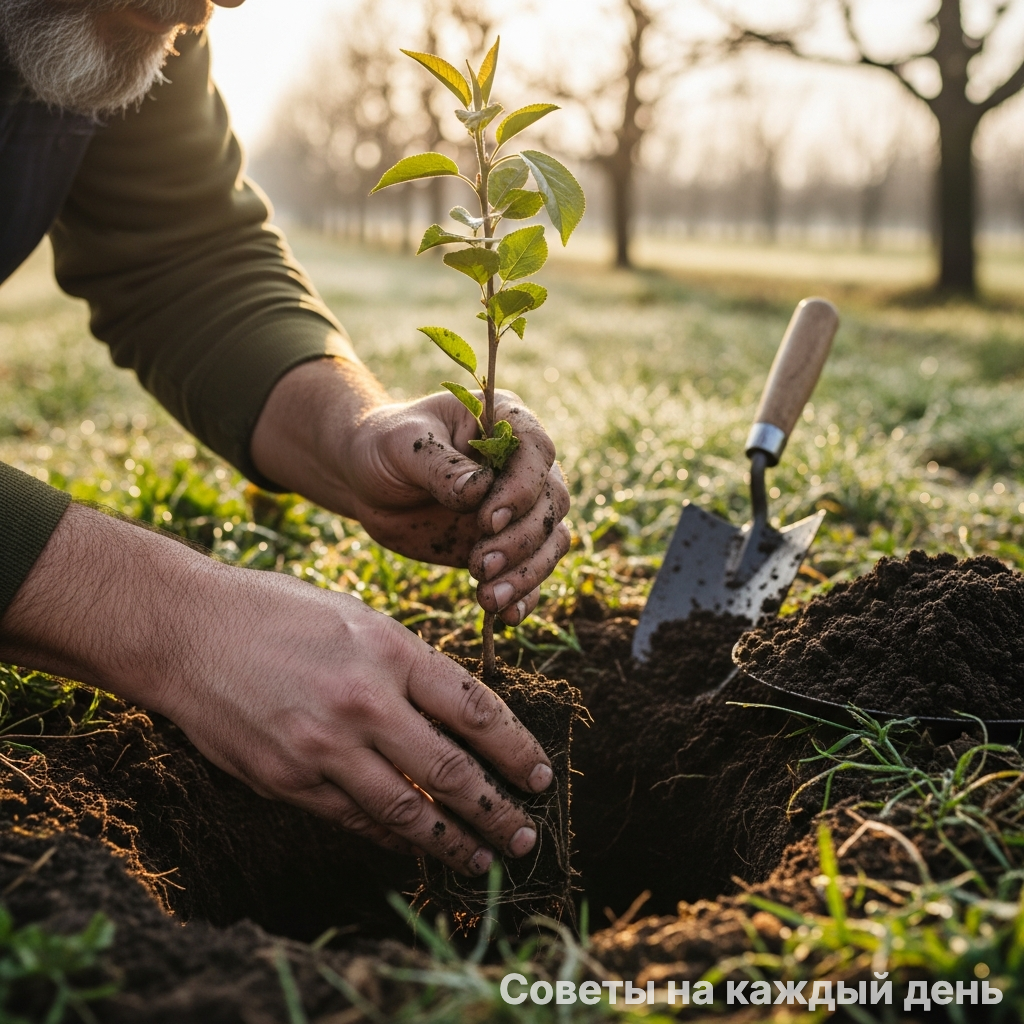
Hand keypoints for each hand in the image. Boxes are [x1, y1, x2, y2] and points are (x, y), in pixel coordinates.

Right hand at [0, 505, 553, 873]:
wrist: (188, 630)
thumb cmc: (279, 613)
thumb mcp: (358, 618)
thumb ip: (409, 667)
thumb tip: (459, 718)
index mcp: (391, 650)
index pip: (476, 710)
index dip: (516, 749)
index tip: (540, 775)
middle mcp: (364, 702)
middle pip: (452, 772)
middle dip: (498, 810)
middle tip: (526, 836)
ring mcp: (323, 747)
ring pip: (405, 811)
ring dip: (451, 842)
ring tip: (483, 858)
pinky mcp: (286, 780)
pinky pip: (353, 818)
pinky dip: (390, 836)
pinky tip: (414, 845)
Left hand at [251, 358, 571, 625]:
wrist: (369, 482)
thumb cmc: (386, 447)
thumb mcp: (403, 445)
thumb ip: (441, 466)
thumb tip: (478, 491)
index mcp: (506, 422)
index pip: (536, 452)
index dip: (521, 488)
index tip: (488, 520)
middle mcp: (524, 466)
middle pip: (551, 503)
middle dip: (521, 540)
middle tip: (479, 565)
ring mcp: (520, 508)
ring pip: (550, 541)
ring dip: (527, 573)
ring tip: (489, 598)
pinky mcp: (509, 545)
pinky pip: (532, 572)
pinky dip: (526, 595)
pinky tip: (506, 615)